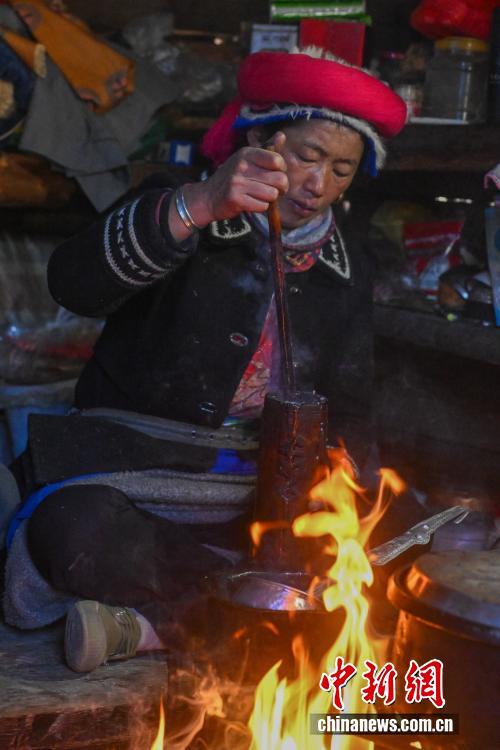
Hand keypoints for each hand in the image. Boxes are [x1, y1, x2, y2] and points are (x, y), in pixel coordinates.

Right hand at [168, 131, 288, 240]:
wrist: (208, 197)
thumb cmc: (232, 178)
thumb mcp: (246, 159)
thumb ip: (266, 149)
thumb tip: (282, 135)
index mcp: (246, 153)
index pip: (277, 161)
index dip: (281, 170)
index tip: (274, 174)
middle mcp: (241, 165)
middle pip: (279, 179)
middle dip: (280, 188)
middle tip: (273, 189)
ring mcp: (237, 183)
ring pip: (272, 194)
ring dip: (270, 199)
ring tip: (260, 196)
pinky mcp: (235, 199)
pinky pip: (262, 206)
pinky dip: (261, 207)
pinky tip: (252, 203)